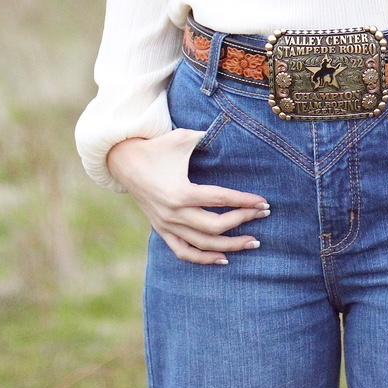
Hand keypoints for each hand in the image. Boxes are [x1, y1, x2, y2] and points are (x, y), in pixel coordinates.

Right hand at [107, 131, 270, 264]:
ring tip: (253, 243)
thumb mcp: (184, 138)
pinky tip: (223, 259)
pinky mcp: (161, 230)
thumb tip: (233, 128)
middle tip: (264, 215)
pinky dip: (203, 258)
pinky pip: (183, 252)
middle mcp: (173, 213)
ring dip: (229, 246)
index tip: (264, 203)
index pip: (220, 200)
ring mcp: (166, 225)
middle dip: (243, 221)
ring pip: (202, 244)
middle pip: (215, 226)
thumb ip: (209, 137)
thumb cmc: (158, 147)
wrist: (123, 161)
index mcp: (180, 192)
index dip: (244, 202)